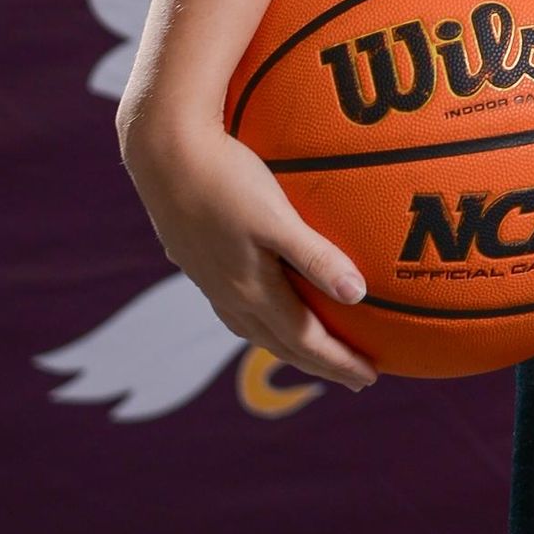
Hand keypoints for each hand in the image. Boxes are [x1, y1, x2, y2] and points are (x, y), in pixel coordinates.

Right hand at [118, 112, 378, 392]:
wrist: (163, 155)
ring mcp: (210, 281)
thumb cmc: (226, 179)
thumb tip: (358, 295)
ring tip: (313, 352)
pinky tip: (263, 307)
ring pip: (256, 330)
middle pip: (282, 344)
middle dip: (321, 363)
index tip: (370, 378)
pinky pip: (237, 309)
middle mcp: (229, 295)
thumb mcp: (275, 217)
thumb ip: (315, 256)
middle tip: (356, 379)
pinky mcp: (197, 261)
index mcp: (251, 291)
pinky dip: (262, 322)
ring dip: (289, 346)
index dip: (339, 362)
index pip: (305, 341)